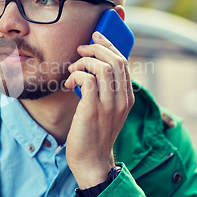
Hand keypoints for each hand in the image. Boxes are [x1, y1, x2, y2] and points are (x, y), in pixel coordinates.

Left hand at [64, 31, 134, 188]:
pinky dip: (76, 76)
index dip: (109, 45)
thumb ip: (106, 90)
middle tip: (80, 49)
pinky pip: (87, 81)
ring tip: (72, 70)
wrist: (92, 160)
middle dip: (95, 48)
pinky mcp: (93, 111)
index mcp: (127, 98)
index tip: (95, 36)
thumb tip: (92, 67)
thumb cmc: (94, 133)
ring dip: (83, 62)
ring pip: (102, 68)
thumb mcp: (108, 109)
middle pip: (115, 60)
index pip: (123, 62)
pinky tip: (69, 82)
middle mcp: (122, 100)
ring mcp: (109, 106)